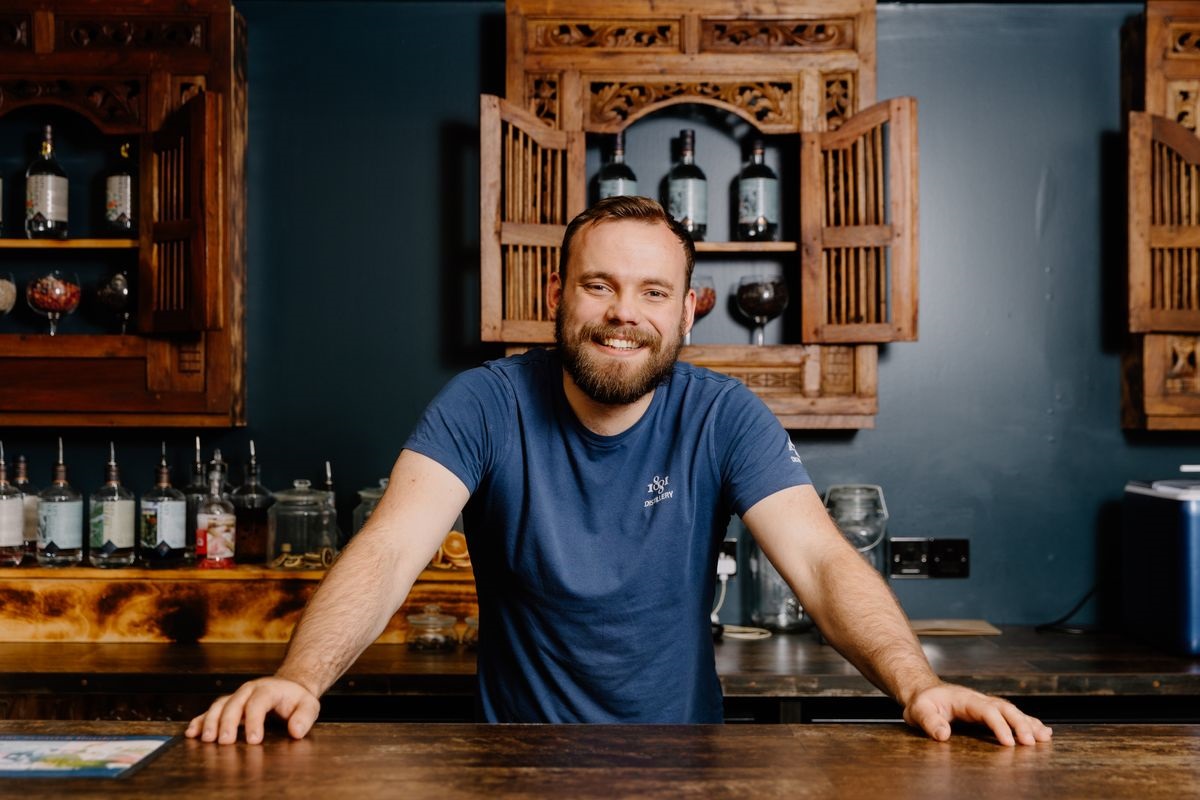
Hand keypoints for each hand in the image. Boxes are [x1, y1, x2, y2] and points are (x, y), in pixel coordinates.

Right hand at [184, 676, 320, 744]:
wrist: (288, 687)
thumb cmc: (297, 699)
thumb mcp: (309, 705)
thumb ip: (304, 717)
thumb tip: (296, 731)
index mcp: (268, 689)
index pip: (259, 702)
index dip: (255, 721)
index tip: (254, 740)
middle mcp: (249, 690)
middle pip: (234, 703)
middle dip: (228, 722)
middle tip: (225, 742)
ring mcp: (237, 696)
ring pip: (219, 705)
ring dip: (211, 721)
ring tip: (206, 739)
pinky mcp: (229, 704)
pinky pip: (211, 710)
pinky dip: (201, 720)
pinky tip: (192, 732)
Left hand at [903, 682, 1052, 745]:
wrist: (924, 691)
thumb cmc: (922, 702)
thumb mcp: (918, 711)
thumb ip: (929, 721)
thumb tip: (943, 734)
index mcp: (965, 699)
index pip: (986, 710)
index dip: (999, 725)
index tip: (1009, 742)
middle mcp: (979, 700)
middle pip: (1005, 708)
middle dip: (1020, 724)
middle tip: (1031, 742)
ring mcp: (986, 705)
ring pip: (1012, 711)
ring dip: (1029, 723)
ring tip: (1045, 737)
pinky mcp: (989, 712)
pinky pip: (1012, 716)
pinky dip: (1028, 723)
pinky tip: (1043, 732)